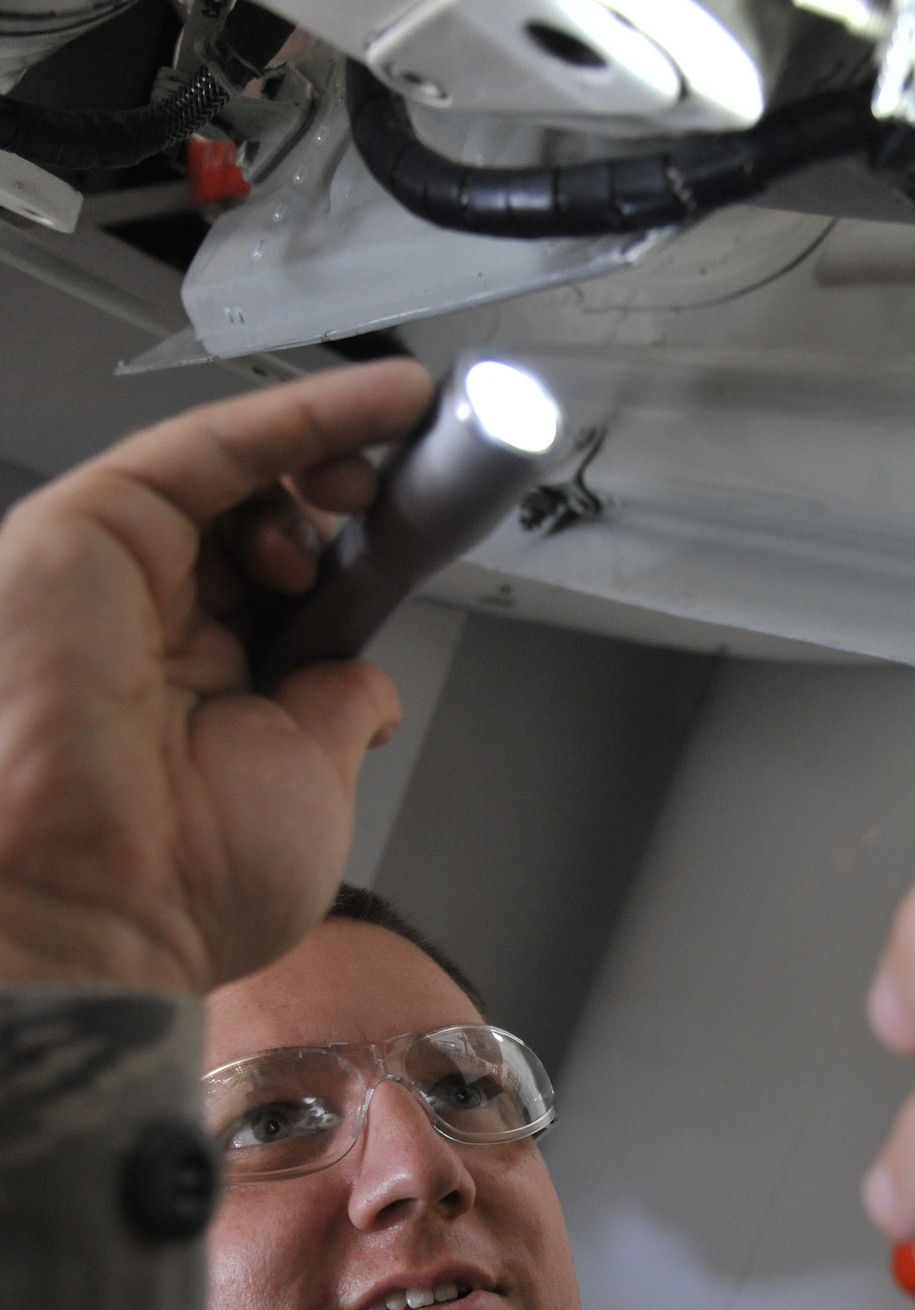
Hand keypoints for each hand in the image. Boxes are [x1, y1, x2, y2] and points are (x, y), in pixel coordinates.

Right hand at [0, 358, 434, 994]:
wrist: (102, 901)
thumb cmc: (187, 879)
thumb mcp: (312, 781)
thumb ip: (338, 706)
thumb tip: (367, 683)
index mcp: (205, 690)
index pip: (285, 589)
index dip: (350, 553)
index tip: (417, 534)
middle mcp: (157, 626)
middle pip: (256, 519)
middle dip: (339, 500)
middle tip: (394, 508)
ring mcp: (121, 573)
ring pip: (233, 471)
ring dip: (324, 455)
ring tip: (374, 484)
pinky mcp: (92, 524)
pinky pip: (212, 445)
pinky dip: (306, 412)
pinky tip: (386, 399)